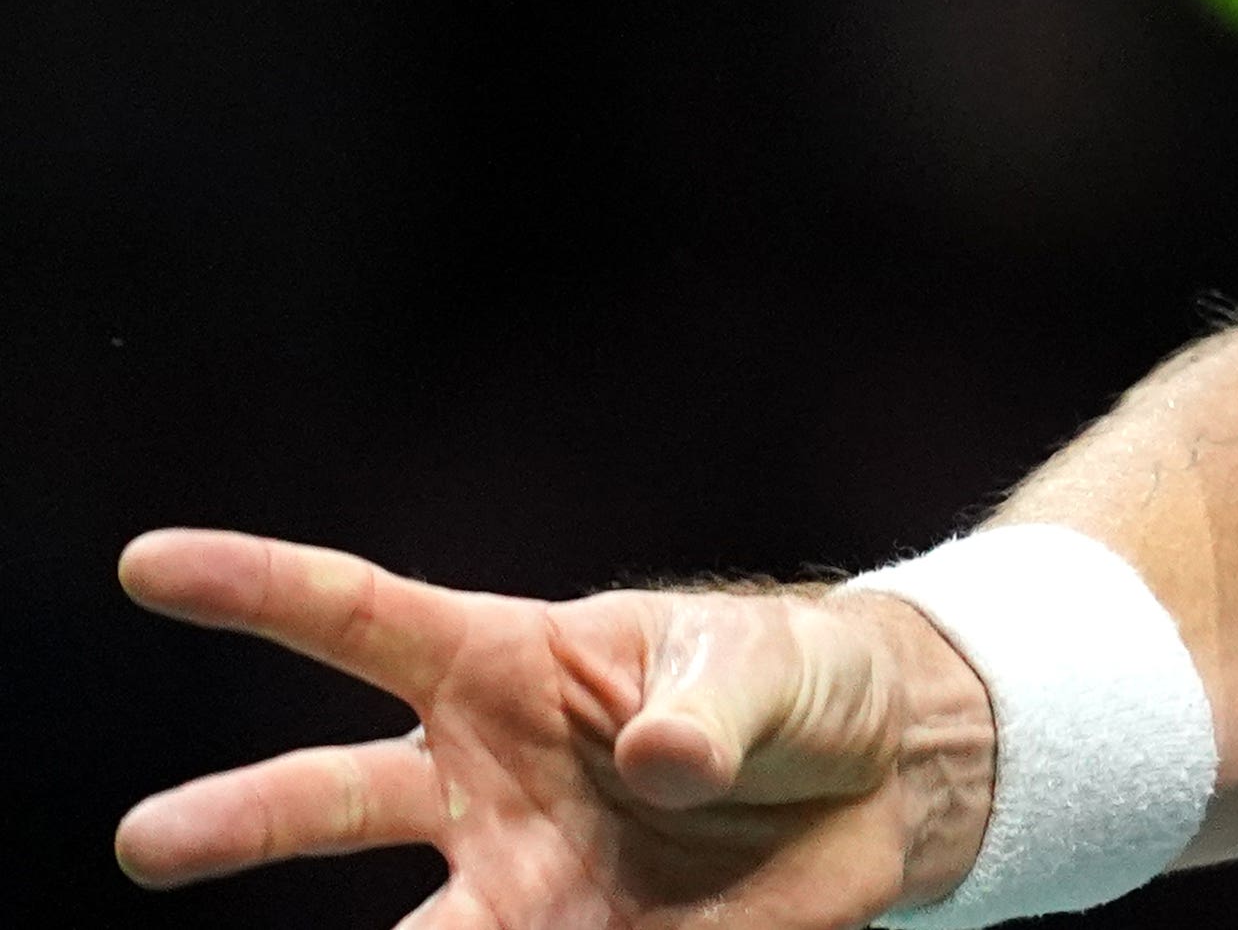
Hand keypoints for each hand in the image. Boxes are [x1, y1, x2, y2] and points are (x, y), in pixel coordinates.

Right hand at [113, 528, 993, 925]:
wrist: (883, 782)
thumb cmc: (803, 685)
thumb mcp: (771, 666)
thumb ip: (712, 708)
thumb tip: (661, 763)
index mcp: (509, 665)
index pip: (360, 618)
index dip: (255, 587)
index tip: (149, 563)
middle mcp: (482, 780)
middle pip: (330, 796)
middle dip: (237, 820)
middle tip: (149, 838)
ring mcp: (517, 880)